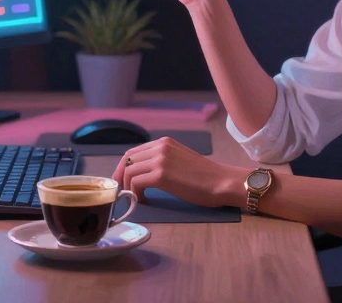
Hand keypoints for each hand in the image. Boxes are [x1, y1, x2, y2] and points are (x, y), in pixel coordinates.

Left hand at [112, 136, 245, 208]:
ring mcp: (160, 159)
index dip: (123, 167)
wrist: (221, 182)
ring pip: (129, 171)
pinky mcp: (161, 175)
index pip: (133, 152)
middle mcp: (160, 147)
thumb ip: (162, 160)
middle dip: (120, 176)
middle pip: (127, 160)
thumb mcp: (180, 159)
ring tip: (136, 197)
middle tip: (121, 191)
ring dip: (128, 186)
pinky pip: (136, 183)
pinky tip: (144, 200)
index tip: (122, 181)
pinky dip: (135, 193)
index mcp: (164, 142)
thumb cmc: (205, 177)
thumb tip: (142, 173)